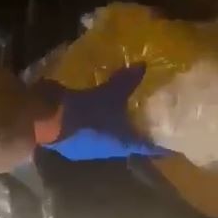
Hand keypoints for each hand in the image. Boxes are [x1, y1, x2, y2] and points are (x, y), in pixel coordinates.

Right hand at [34, 64, 171, 160]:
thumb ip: (126, 82)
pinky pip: (89, 132)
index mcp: (122, 144)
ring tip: (122, 113)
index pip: (148, 148)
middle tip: (147, 120)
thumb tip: (143, 66)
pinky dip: (95, 122)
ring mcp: (87, 148)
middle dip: (135, 133)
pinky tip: (96, 110)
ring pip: (107, 138)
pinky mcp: (71, 141)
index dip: (160, 147)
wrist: (44, 120)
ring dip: (113, 128)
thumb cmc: (86, 111)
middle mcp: (108, 151)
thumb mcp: (108, 93)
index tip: (172, 146)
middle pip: (127, 144)